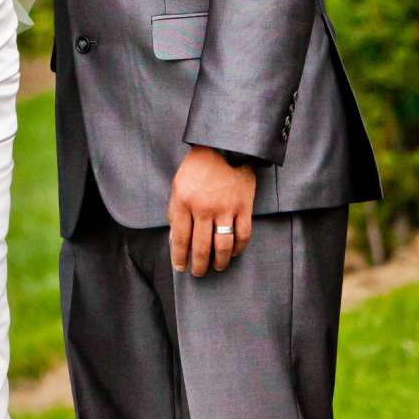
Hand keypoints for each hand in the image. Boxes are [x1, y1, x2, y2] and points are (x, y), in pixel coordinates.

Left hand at [167, 145, 255, 276]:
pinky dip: (239, 248)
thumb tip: (175, 239)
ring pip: (223, 246)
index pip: (180, 239)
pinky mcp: (243, 206)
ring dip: (220, 262)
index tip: (180, 267)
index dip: (180, 257)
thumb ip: (175, 211)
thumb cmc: (197, 166)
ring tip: (218, 267)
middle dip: (199, 265)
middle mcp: (203, 208)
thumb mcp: (177, 185)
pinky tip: (235, 253)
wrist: (224, 145)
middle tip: (198, 273)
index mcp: (184, 202)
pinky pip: (243, 235)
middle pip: (201, 247)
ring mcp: (225, 208)